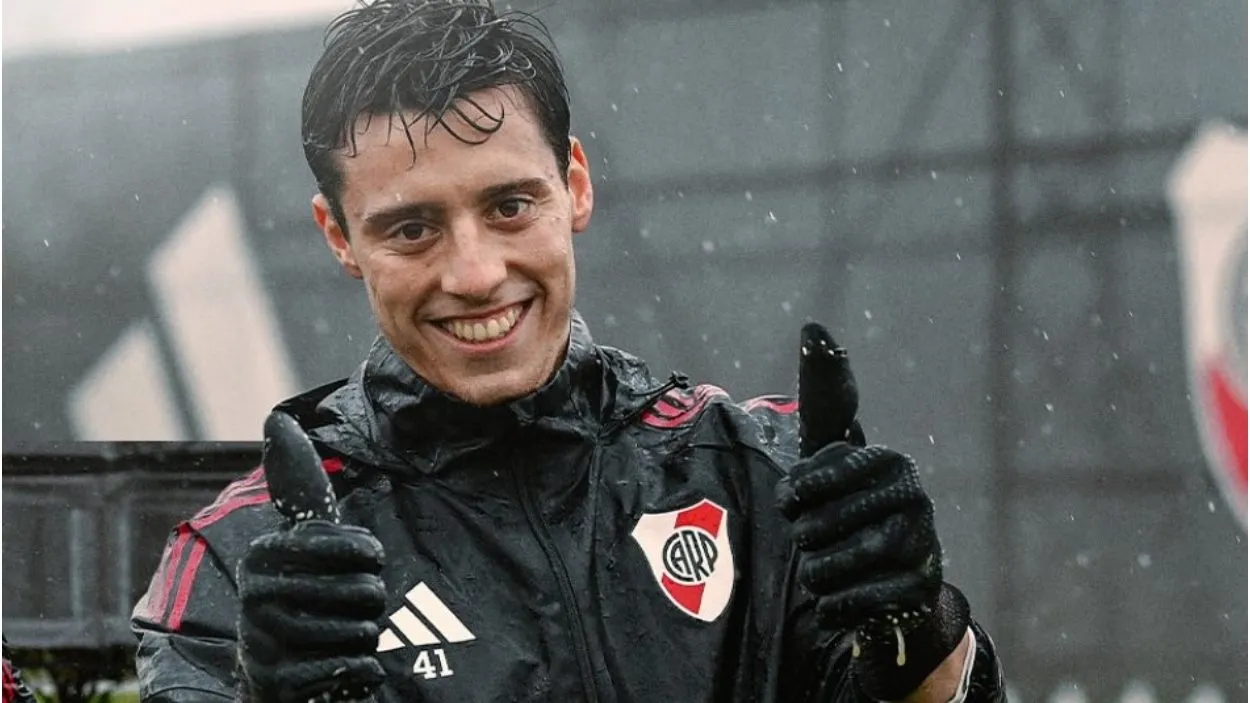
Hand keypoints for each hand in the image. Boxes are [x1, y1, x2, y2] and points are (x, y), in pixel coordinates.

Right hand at [237, 412, 387, 702]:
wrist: (275, 676)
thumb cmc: (302, 597)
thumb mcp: (302, 543)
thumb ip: (299, 490)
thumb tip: (278, 420)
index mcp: (268, 554)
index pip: (360, 549)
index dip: (370, 558)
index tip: (361, 561)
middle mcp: (258, 595)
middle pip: (366, 593)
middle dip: (368, 604)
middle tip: (347, 607)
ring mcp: (266, 641)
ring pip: (363, 631)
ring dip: (364, 636)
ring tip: (340, 634)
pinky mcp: (280, 682)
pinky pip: (354, 668)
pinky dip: (360, 669)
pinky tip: (342, 665)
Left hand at [776, 323, 967, 699]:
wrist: (894, 582)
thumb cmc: (850, 505)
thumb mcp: (833, 450)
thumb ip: (825, 394)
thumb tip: (814, 326)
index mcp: (887, 460)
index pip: (812, 477)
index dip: (794, 496)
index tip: (794, 502)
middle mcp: (913, 497)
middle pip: (813, 528)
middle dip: (805, 539)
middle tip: (820, 538)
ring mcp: (921, 545)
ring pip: (825, 566)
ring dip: (815, 572)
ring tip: (830, 566)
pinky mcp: (918, 592)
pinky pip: (845, 602)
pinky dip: (832, 605)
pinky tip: (842, 596)